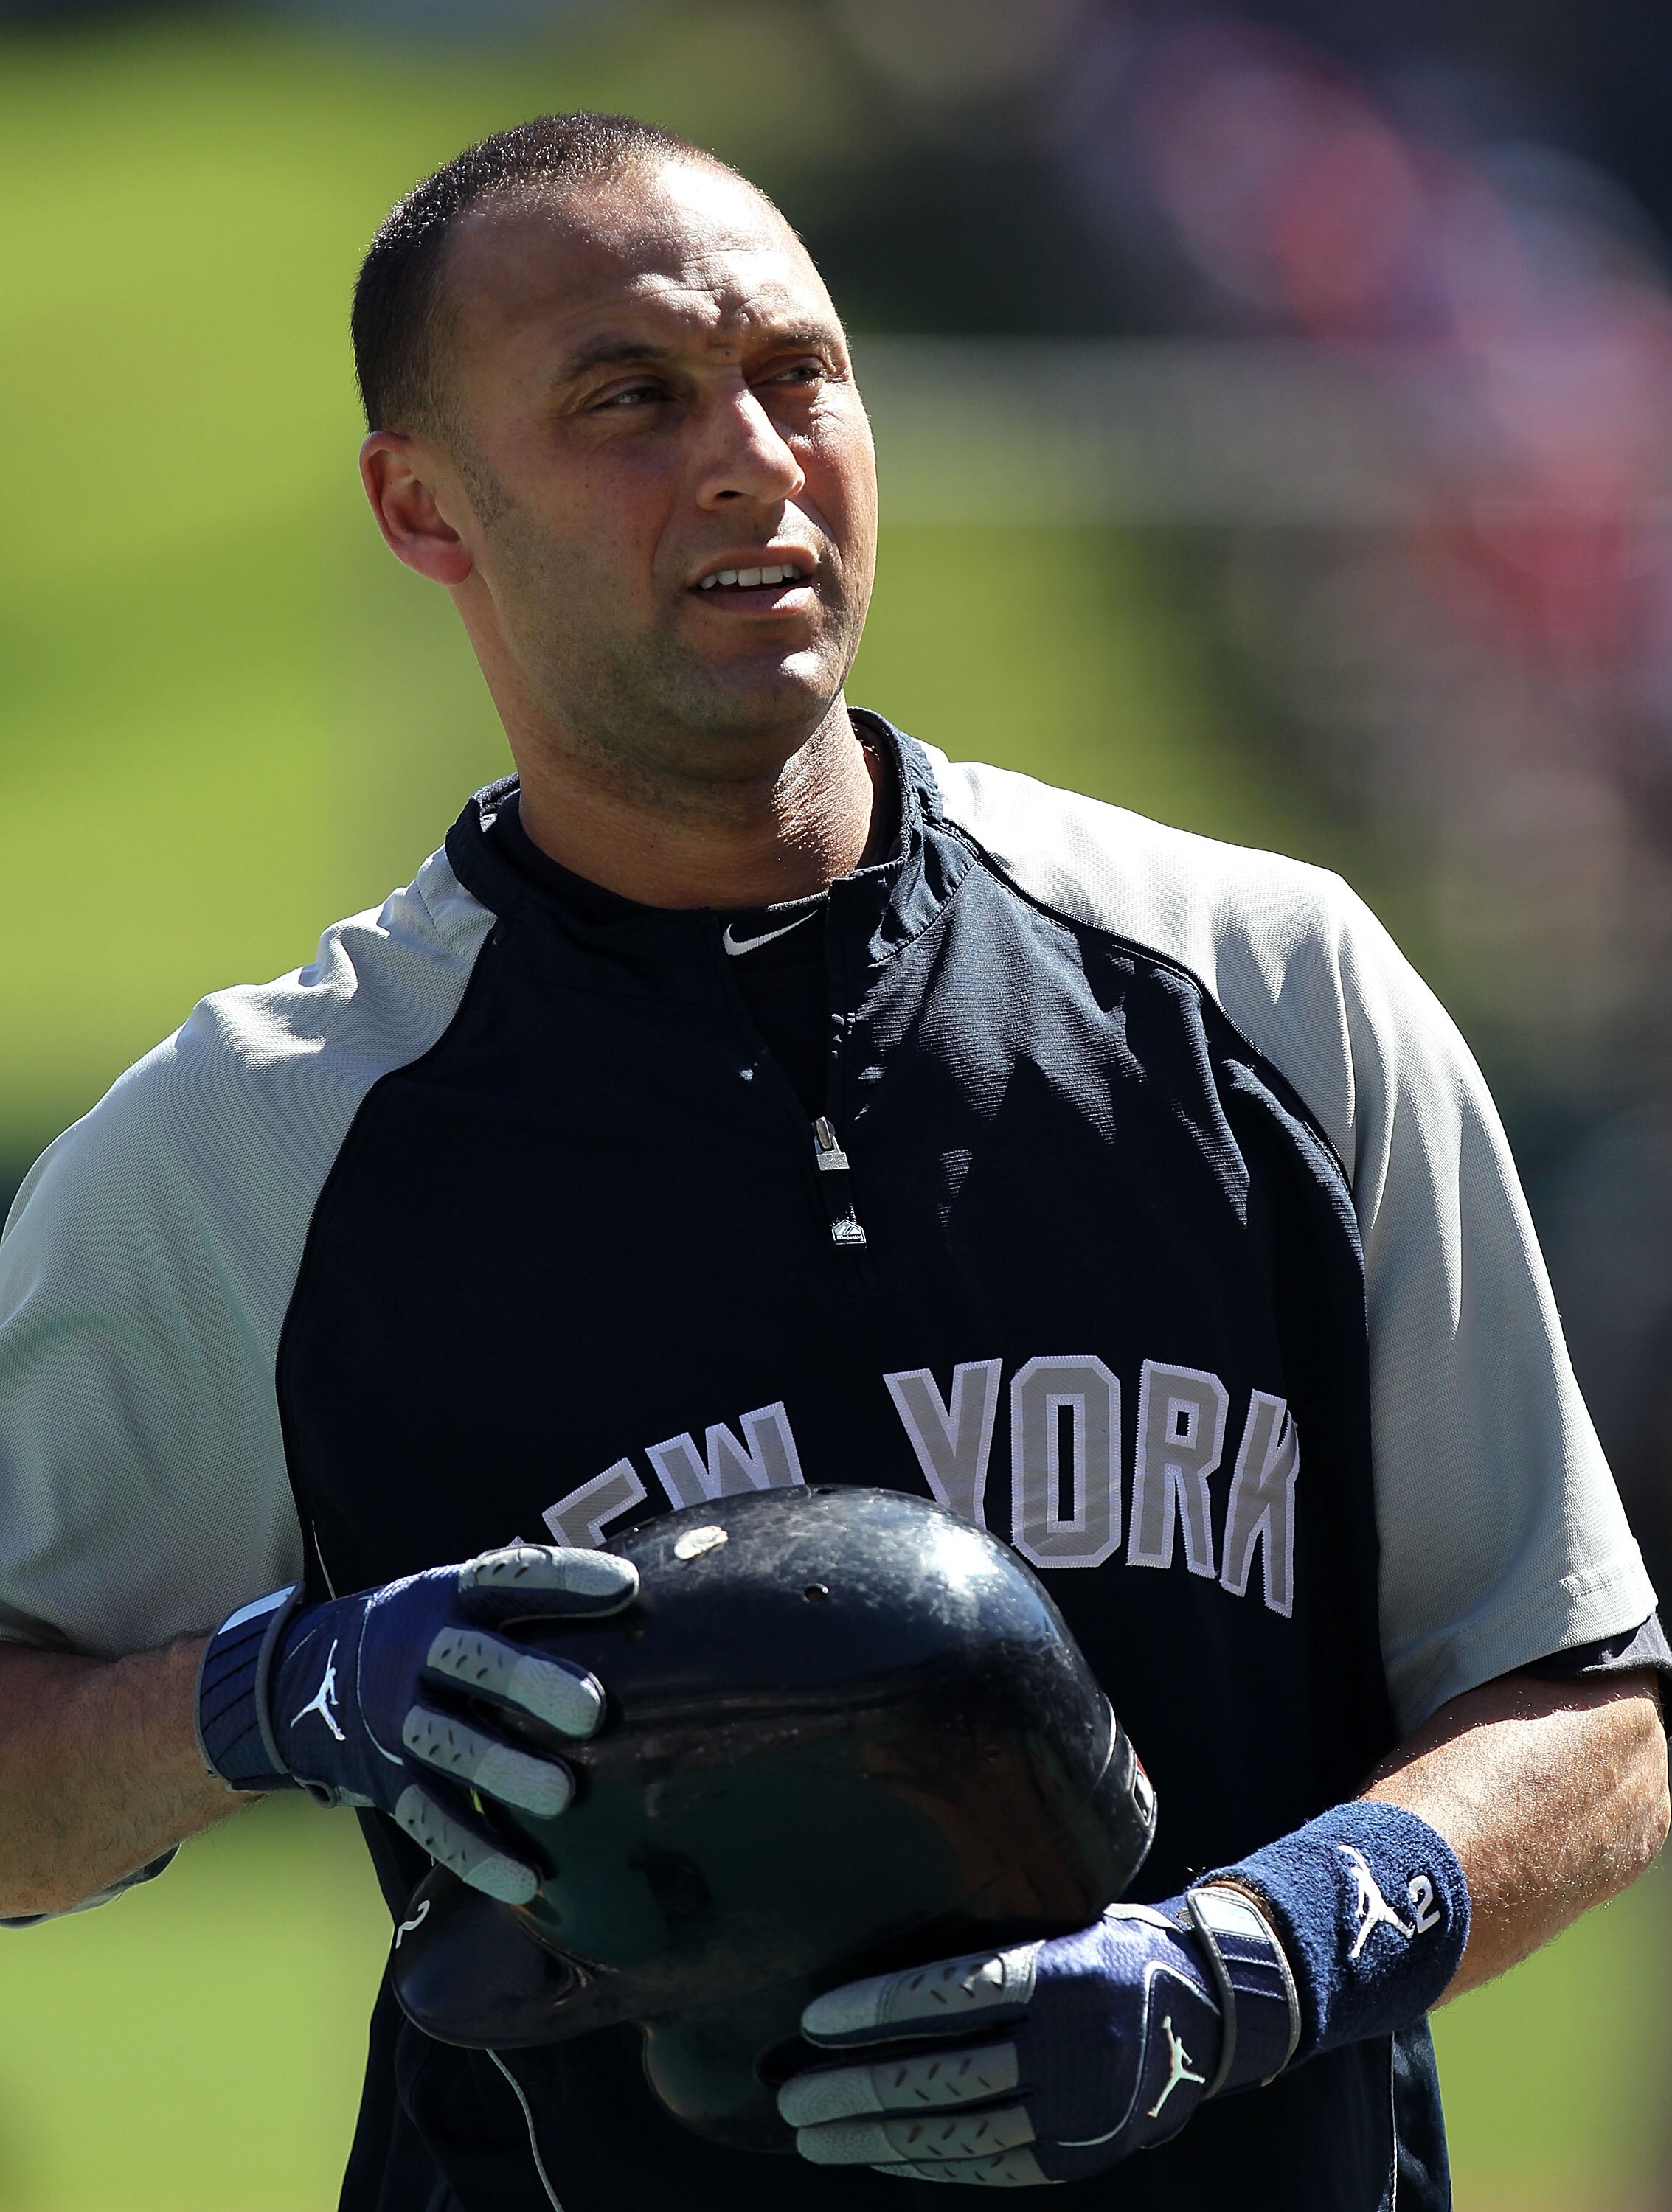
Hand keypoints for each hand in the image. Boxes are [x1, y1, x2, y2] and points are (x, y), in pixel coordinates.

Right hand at [199, 1544, 637, 1901]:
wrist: (301, 1679)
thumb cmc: (427, 1634)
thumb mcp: (455, 1598)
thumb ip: (524, 1596)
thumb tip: (632, 1587)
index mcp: (445, 1596)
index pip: (508, 1577)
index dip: (564, 1579)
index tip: (627, 1588)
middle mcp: (415, 1651)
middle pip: (474, 1662)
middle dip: (531, 1683)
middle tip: (593, 1709)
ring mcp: (395, 1718)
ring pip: (449, 1745)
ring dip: (504, 1771)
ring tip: (563, 1795)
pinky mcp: (384, 1781)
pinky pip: (428, 1818)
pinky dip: (474, 1853)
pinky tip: (524, 1881)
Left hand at [779, 1887, 1294, 2186]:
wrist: (1214, 2015)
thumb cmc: (1116, 1944)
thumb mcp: (1069, 1915)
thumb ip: (997, 1935)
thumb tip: (888, 1925)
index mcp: (1069, 1971)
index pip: (958, 1992)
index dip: (881, 2008)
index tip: (815, 2016)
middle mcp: (1075, 2045)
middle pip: (946, 2074)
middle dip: (857, 2086)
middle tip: (792, 2091)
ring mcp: (1077, 2110)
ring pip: (958, 2131)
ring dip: (876, 2135)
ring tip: (812, 2132)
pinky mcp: (1077, 2154)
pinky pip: (988, 2165)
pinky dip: (927, 2159)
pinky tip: (877, 2153)